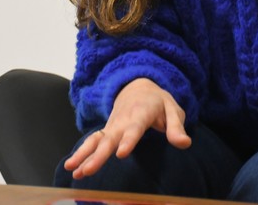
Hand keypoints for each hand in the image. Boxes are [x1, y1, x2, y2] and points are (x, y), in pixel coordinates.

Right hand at [64, 78, 191, 178]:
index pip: (134, 129)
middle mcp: (123, 120)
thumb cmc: (159, 101)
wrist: (138, 86)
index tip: (121, 154)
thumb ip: (176, 127)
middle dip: (98, 155)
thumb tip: (185, 144)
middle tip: (88, 171)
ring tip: (73, 169)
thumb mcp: (173, 109)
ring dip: (84, 155)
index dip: (128, 140)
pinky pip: (93, 142)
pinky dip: (82, 153)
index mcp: (141, 113)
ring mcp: (112, 126)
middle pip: (110, 139)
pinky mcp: (107, 131)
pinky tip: (73, 169)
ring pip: (96, 140)